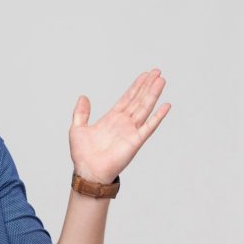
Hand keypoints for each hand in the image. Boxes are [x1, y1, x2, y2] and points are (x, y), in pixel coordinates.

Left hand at [69, 68, 171, 182]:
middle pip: (138, 99)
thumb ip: (81, 113)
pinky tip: (166, 105)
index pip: (127, 98)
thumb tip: (83, 97)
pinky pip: (149, 126)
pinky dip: (158, 116)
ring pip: (144, 108)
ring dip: (153, 94)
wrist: (88, 171)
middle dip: (147, 85)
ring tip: (161, 80)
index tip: (145, 75)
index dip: (136, 86)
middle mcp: (123, 123)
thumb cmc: (82, 154)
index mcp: (111, 119)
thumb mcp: (77, 128)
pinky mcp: (136, 141)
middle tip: (157, 71)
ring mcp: (131, 131)